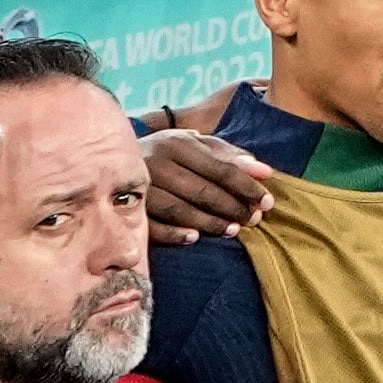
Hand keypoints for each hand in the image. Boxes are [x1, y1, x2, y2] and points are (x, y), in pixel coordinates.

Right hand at [139, 125, 276, 243]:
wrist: (115, 157)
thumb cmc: (170, 152)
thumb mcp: (197, 145)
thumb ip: (230, 155)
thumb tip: (264, 171)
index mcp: (177, 144)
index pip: (221, 169)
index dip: (247, 187)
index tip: (268, 202)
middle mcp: (156, 163)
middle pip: (202, 191)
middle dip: (232, 207)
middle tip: (253, 219)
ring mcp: (139, 187)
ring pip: (179, 210)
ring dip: (209, 223)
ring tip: (232, 230)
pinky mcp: (127, 207)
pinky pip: (152, 225)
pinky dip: (174, 233)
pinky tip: (195, 238)